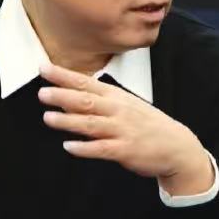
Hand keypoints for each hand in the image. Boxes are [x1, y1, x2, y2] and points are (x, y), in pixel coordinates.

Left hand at [36, 61, 212, 194]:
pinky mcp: (125, 150)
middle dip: (63, 96)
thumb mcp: (125, 105)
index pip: (85, 83)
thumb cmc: (146, 124)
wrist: (176, 146)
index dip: (64, 76)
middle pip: (86, 101)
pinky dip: (84, 148)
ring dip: (68, 121)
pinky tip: (69, 146)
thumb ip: (99, 101)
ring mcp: (121, 130)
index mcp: (116, 97)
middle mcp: (118, 111)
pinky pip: (101, 149)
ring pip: (91, 124)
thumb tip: (67, 98)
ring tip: (48, 118)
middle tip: (42, 93)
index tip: (44, 68)